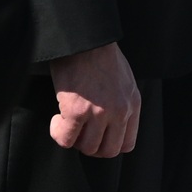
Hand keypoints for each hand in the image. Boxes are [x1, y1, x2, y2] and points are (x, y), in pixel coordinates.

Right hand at [48, 43, 139, 157]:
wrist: (84, 40)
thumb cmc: (100, 57)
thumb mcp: (124, 82)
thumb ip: (122, 105)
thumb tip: (109, 128)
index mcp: (133, 103)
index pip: (127, 144)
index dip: (108, 145)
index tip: (96, 136)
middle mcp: (120, 111)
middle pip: (107, 151)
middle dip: (90, 146)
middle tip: (80, 131)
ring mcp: (100, 113)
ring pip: (86, 148)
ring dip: (74, 139)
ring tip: (68, 121)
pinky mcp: (77, 111)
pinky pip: (65, 139)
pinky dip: (58, 132)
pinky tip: (58, 117)